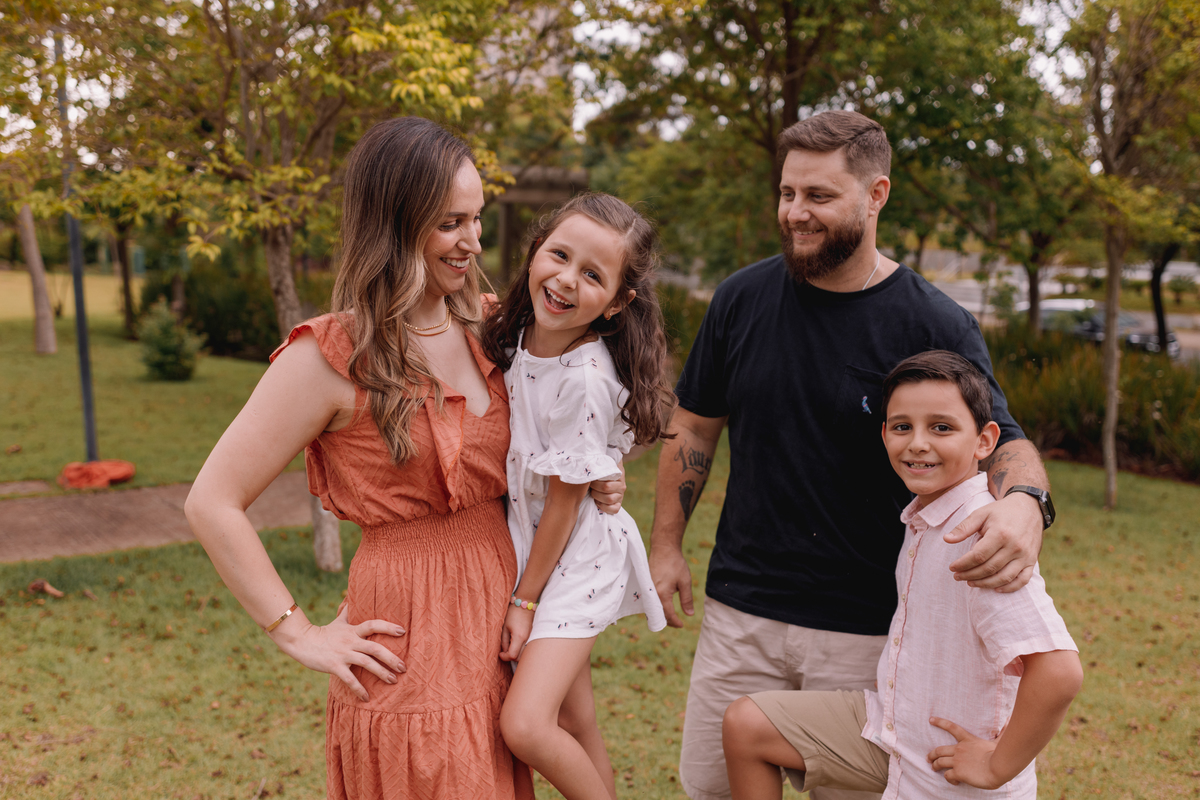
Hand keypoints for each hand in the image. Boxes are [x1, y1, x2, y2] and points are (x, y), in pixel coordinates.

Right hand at [270, 604, 405, 701]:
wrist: (301, 641)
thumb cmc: (323, 632)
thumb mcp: (339, 621)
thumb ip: (350, 612)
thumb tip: (354, 598)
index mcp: (353, 630)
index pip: (373, 625)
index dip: (388, 627)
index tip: (403, 631)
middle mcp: (350, 641)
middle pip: (375, 648)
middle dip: (391, 658)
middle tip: (404, 667)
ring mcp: (343, 654)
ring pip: (366, 664)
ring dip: (382, 673)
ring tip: (393, 681)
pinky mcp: (334, 666)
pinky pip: (349, 679)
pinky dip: (359, 689)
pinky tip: (367, 698)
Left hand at [500, 605, 532, 661]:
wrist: (524, 602)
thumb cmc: (513, 613)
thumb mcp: (504, 627)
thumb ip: (504, 641)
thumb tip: (504, 651)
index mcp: (519, 637)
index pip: (512, 655)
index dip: (505, 657)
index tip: (500, 654)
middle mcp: (527, 639)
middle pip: (519, 657)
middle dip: (510, 657)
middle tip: (504, 652)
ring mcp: (531, 637)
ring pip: (524, 653)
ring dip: (516, 654)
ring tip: (509, 648)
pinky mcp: (532, 635)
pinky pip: (526, 647)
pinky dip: (520, 649)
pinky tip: (515, 644)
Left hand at [590, 462, 625, 514]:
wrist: (604, 482)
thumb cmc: (599, 472)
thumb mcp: (601, 464)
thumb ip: (599, 459)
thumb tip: (594, 450)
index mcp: (618, 473)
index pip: (608, 476)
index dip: (596, 479)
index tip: (590, 478)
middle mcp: (621, 484)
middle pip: (606, 488)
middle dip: (594, 487)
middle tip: (590, 486)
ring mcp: (620, 496)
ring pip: (609, 499)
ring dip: (597, 497)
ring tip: (592, 493)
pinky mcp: (618, 505)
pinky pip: (614, 509)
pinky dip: (604, 507)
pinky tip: (598, 502)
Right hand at [649, 544, 693, 627]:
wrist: (663, 548)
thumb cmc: (675, 564)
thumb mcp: (685, 582)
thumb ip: (687, 600)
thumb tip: (689, 615)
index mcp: (662, 594)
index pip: (668, 615)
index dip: (676, 622)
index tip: (682, 625)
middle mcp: (651, 594)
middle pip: (658, 614)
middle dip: (667, 621)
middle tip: (678, 623)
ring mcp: (647, 590)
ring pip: (653, 609)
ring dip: (661, 615)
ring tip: (671, 617)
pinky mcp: (646, 586)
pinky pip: (650, 601)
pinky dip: (656, 607)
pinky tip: (663, 607)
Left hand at [926, 717, 1003, 789]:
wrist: (998, 767)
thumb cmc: (1000, 755)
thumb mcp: (999, 741)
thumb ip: (1002, 732)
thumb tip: (1010, 720)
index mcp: (968, 740)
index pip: (951, 728)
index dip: (940, 722)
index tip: (931, 719)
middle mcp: (960, 749)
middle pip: (939, 749)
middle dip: (932, 754)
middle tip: (928, 758)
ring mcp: (957, 761)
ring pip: (940, 762)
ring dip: (935, 765)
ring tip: (934, 768)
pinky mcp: (958, 772)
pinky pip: (947, 775)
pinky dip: (948, 778)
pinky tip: (953, 781)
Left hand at [944, 492, 1041, 590]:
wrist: (1029, 508)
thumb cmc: (1001, 511)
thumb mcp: (981, 514)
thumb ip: (964, 527)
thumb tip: (946, 539)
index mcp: (1000, 534)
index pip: (978, 556)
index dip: (963, 564)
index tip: (952, 567)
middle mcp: (1014, 547)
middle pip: (989, 568)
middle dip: (970, 575)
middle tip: (957, 576)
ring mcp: (1025, 555)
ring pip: (1004, 577)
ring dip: (986, 583)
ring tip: (971, 582)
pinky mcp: (1032, 561)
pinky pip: (1023, 580)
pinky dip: (1010, 587)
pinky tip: (995, 588)